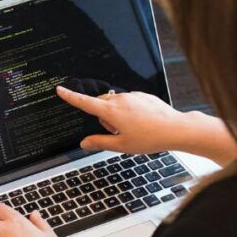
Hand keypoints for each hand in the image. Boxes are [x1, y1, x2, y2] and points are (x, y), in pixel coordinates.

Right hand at [56, 86, 236, 165]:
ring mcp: (132, 96)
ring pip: (115, 104)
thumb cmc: (150, 138)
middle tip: (117, 132)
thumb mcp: (121, 146)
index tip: (60, 90)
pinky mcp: (142, 95)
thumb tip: (84, 143)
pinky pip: (128, 101)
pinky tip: (142, 123)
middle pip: (101, 105)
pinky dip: (129, 111)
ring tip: (133, 129)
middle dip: (103, 117)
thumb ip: (99, 142)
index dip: (70, 97)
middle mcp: (120, 100)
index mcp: (111, 112)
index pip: (85, 103)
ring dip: (117, 115)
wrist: (176, 129)